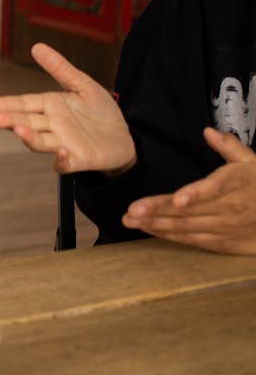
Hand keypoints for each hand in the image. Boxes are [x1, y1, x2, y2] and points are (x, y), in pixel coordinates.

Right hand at [0, 42, 135, 174]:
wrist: (126, 137)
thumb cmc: (100, 111)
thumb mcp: (82, 85)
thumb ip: (60, 68)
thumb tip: (36, 46)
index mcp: (50, 106)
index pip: (23, 104)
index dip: (5, 104)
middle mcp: (52, 126)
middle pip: (26, 122)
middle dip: (8, 121)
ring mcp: (63, 144)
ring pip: (40, 142)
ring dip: (29, 137)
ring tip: (19, 130)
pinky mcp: (79, 160)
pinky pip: (66, 164)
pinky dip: (62, 161)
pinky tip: (62, 152)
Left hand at [122, 127, 255, 254]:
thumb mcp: (251, 162)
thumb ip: (229, 147)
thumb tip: (208, 131)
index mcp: (237, 183)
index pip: (215, 188)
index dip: (196, 194)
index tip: (178, 199)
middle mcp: (231, 208)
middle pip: (191, 211)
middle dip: (159, 210)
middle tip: (132, 210)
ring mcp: (226, 227)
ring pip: (187, 227)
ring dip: (156, 224)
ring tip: (130, 219)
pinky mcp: (222, 243)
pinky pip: (191, 240)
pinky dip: (168, 235)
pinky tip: (147, 228)